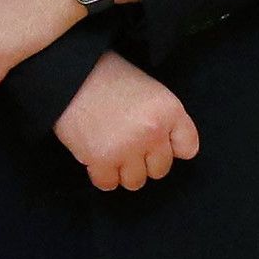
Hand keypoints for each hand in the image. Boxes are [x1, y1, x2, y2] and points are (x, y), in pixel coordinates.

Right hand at [52, 51, 197, 190]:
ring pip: (135, 182)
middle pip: (160, 170)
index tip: (154, 141)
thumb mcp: (150, 89)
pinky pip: (108, 184)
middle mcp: (152, 132)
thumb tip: (166, 149)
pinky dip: (102, 176)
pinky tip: (96, 158)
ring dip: (123, 171)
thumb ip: (163, 118)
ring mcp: (127, 148)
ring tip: (111, 152)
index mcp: (169, 110)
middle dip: (144, 161)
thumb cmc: (109, 78)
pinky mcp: (100, 159)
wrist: (70, 74)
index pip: (187, 149)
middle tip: (127, 145)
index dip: (170, 146)